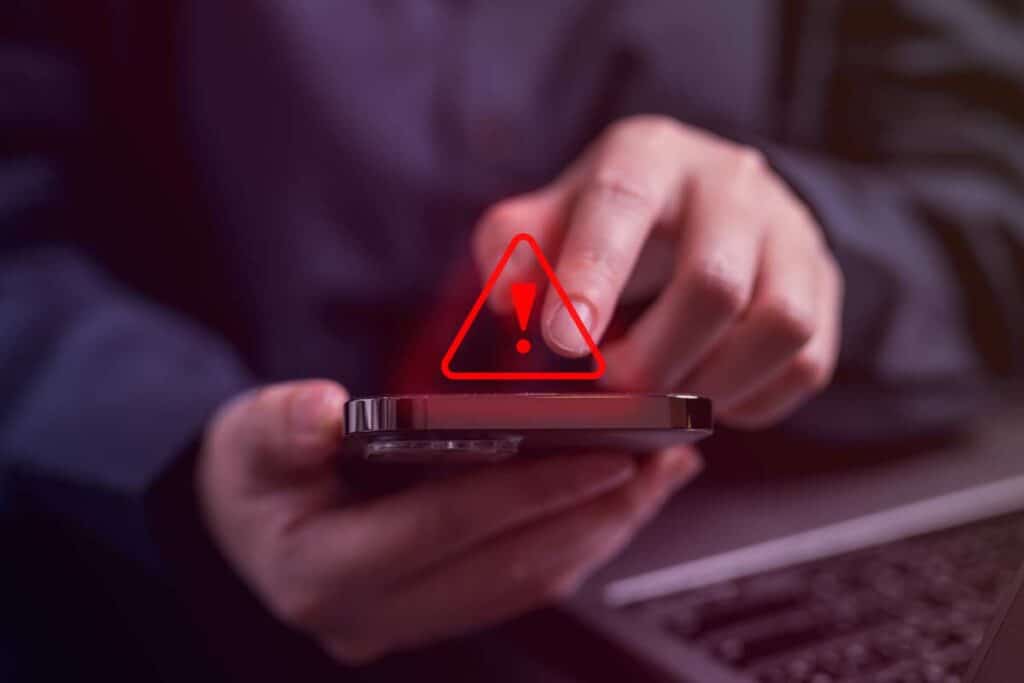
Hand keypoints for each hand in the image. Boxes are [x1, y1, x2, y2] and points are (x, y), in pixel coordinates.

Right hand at [198, 380, 701, 663]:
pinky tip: (617, 502)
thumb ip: (282, 426)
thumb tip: (327, 410)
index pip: (450, 527)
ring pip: (532, 582)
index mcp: (328, 571)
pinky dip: (579, 540)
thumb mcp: (248, 439)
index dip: (532, 489)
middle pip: (511, 564)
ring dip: (603, 528)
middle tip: (662, 459)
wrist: (244, 530)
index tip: (605, 454)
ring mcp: (414, 622)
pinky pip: (526, 583)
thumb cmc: (251, 478)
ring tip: (660, 475)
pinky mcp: (443, 614)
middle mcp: (378, 613)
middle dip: (596, 510)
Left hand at [475, 116, 842, 427]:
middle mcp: (732, 184)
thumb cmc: (618, 218)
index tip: (564, 342)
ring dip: (712, 384)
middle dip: (655, 357)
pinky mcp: (824, 286)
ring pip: (778, 326)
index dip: (592, 274)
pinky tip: (709, 395)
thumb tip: (507, 296)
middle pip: (714, 283)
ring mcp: (790, 233)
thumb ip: (516, 246)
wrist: (710, 201)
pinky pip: (807, 362)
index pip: (623, 203)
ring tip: (667, 396)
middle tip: (616, 387)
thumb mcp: (557, 214)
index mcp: (650, 156)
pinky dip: (752, 400)